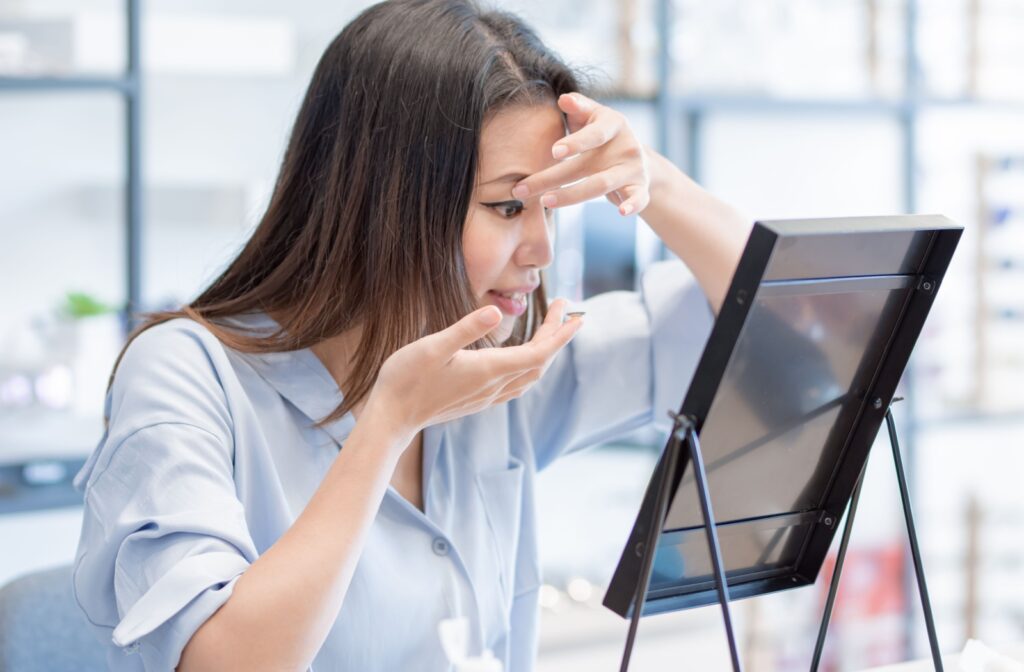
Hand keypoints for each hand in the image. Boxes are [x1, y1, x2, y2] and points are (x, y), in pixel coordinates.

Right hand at [365, 300, 582, 443]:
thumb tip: (498, 311)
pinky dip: (529, 367)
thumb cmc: (406, 379)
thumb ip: (465, 328)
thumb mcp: (432, 346)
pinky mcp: (477, 401)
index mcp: (488, 370)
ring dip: (545, 353)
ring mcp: (486, 397)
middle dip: (557, 337)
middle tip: (567, 311)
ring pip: (529, 376)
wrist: (391, 418)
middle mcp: (493, 386)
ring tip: (552, 331)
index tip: (575, 314)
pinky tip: (523, 360)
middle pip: (538, 363)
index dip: (560, 334)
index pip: (538, 353)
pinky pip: (516, 385)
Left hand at [511, 92, 650, 215]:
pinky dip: (632, 205)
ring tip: (545, 201)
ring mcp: (633, 168)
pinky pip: (638, 198)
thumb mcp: (592, 117)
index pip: (594, 134)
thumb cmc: (603, 135)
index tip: (554, 152)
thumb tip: (564, 99)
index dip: (575, 142)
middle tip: (523, 189)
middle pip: (586, 165)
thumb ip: (578, 107)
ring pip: (602, 185)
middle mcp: (626, 145)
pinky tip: (621, 212)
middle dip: (552, 178)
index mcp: (613, 124)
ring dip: (571, 196)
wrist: (638, 158)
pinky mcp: (640, 188)